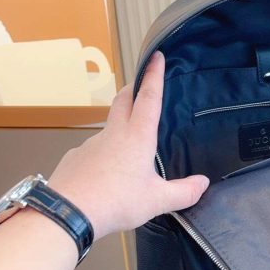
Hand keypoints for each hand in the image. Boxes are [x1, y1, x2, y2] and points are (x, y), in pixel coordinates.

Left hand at [48, 51, 208, 239]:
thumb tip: (203, 183)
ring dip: (120, 124)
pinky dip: (104, 153)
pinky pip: (94, 149)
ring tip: (131, 145)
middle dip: (134, 86)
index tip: (156, 56)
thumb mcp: (157, 200)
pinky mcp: (76, 157)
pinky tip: (107, 173)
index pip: (149, 96)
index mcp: (137, 136)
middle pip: (124, 99)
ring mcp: (91, 144)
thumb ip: (183, 192)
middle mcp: (114, 133)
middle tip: (143, 83)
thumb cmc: (115, 201)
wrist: (66, 213)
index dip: (154, 74)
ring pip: (109, 125)